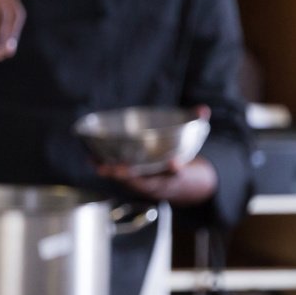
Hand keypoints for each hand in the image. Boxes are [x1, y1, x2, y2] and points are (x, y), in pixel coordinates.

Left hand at [95, 107, 218, 204]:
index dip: (175, 169)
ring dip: (113, 174)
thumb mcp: (193, 145)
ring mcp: (144, 184)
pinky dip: (105, 168)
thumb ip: (197, 125)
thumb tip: (204, 109)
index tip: (175, 164)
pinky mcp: (131, 181)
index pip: (177, 174)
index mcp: (176, 176)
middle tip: (120, 170)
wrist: (180, 186)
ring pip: (127, 182)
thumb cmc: (183, 159)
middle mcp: (159, 182)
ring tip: (99, 166)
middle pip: (145, 182)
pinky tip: (91, 157)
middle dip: (132, 176)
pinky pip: (116, 176)